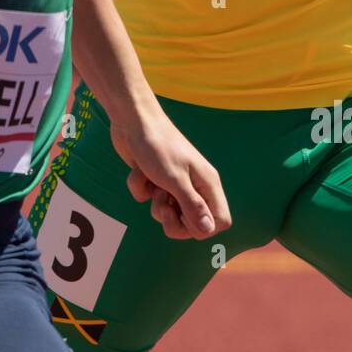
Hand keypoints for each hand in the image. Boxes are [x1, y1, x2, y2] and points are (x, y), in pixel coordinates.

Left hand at [110, 104, 231, 240]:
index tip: (184, 218)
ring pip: (168, 213)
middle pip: (192, 224)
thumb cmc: (157, 146)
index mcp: (207, 183)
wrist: (131, 121)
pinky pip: (148, 198)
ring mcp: (174, 182)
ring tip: (153, 183)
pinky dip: (140, 187)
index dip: (201, 227)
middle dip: (173, 220)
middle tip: (162, 204)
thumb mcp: (175, 179)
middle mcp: (194, 185)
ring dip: (155, 203)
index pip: (219, 221)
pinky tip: (139, 171)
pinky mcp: (155, 179)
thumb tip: (208, 230)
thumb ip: (192, 206)